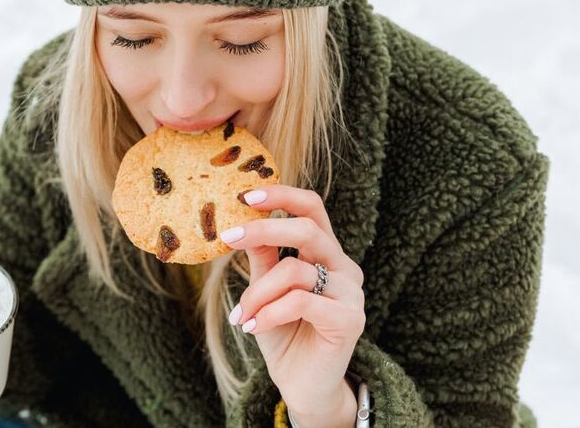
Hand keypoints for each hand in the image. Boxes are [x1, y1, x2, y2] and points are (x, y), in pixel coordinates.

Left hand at [221, 185, 364, 422]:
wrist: (302, 385)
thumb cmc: (283, 334)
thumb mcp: (264, 290)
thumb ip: (262, 258)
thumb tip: (241, 222)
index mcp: (326, 253)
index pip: (313, 208)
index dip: (282, 195)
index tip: (245, 195)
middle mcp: (344, 267)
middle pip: (308, 229)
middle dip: (263, 230)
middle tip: (228, 238)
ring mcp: (351, 293)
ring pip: (295, 270)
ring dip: (257, 292)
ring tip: (243, 316)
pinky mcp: (351, 320)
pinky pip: (301, 301)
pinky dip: (269, 312)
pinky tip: (253, 327)